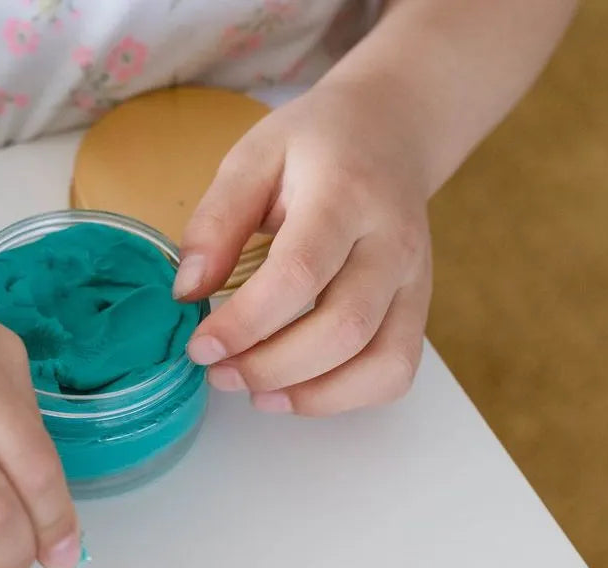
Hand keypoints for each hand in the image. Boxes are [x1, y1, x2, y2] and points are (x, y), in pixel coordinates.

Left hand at [173, 81, 432, 415]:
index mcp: (346, 194)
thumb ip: (216, 221)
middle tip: (216, 371)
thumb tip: (188, 292)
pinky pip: (396, 370)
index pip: (299, 273)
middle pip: (343, 329)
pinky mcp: (420, 306)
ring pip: (381, 362)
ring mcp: (415, 279)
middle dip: (271, 366)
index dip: (246, 323)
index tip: (199, 346)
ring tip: (253, 391)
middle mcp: (392, 241)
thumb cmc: (315, 145)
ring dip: (311, 395)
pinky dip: (346, 397)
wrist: (392, 130)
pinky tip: (296, 391)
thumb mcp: (252, 158)